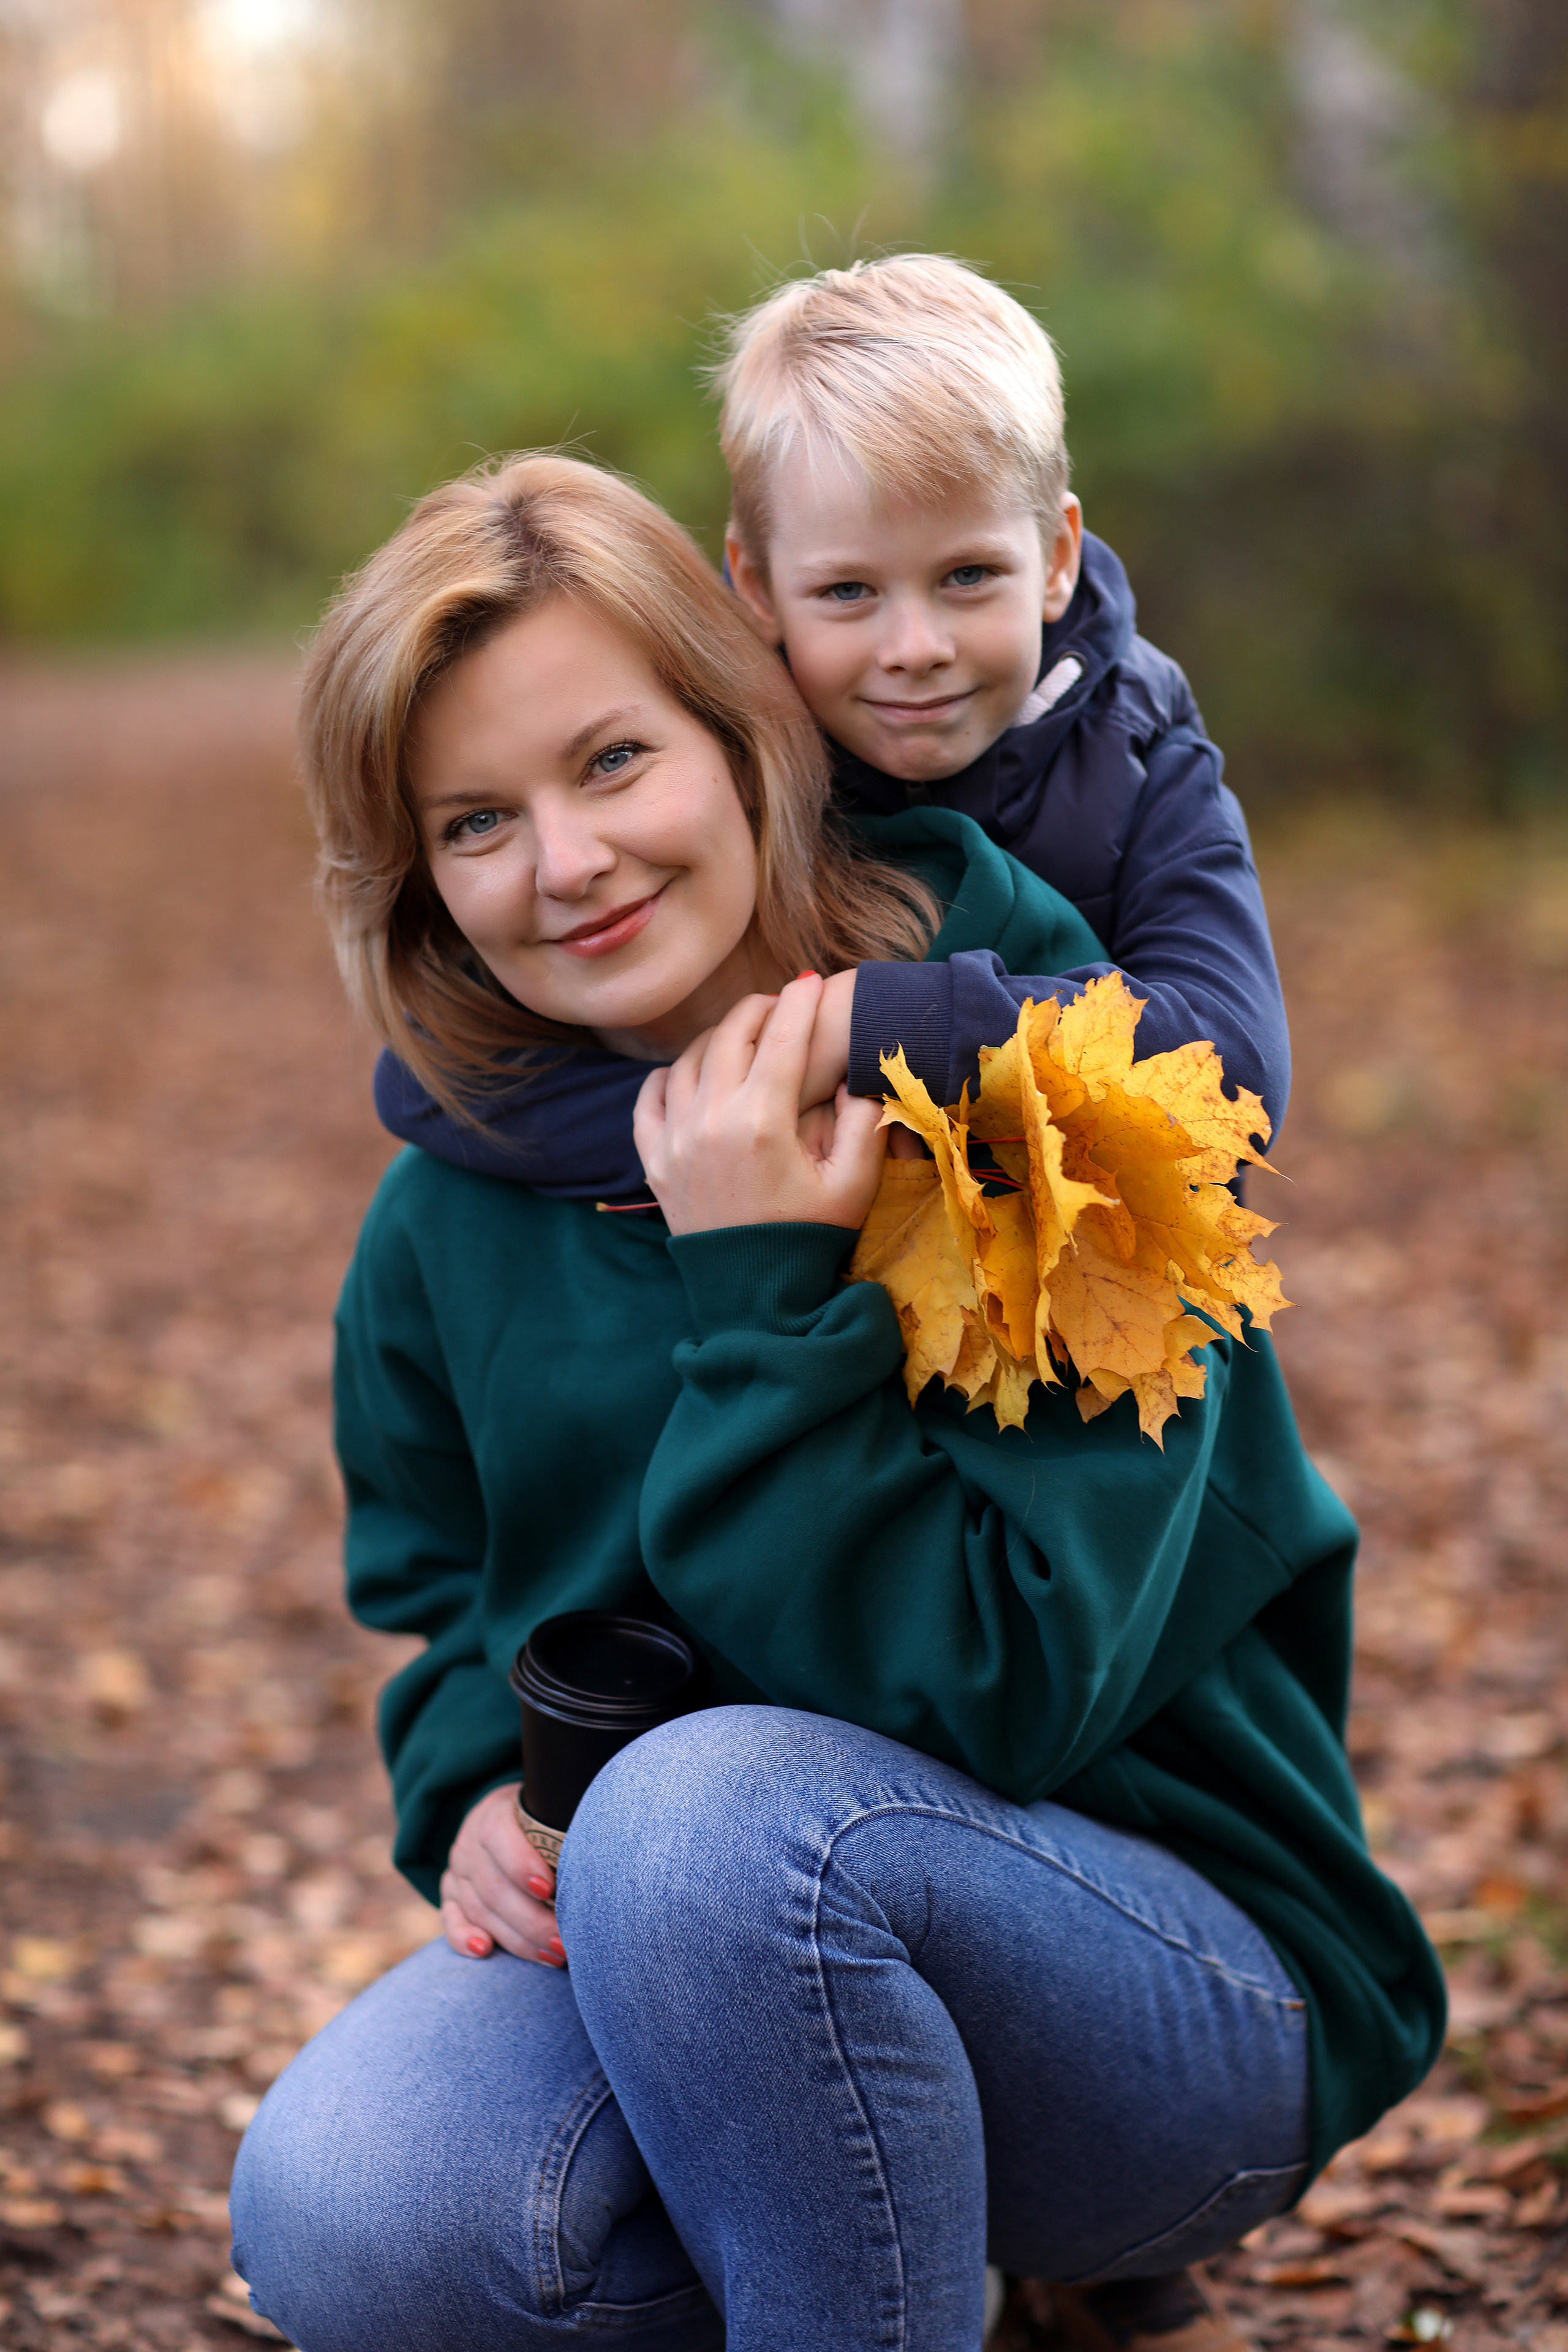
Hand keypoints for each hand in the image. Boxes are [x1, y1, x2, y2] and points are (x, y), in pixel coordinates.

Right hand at [440, 1783, 564, 1967]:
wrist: (516, 1817)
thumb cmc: (548, 1816)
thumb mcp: (553, 1809)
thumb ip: (565, 1826)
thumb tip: (600, 1850)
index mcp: (494, 1813)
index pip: (497, 1834)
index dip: (520, 1863)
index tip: (549, 1890)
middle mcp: (470, 1843)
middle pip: (493, 1887)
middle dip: (532, 1921)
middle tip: (565, 1943)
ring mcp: (458, 1871)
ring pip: (479, 1910)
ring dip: (517, 1939)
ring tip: (554, 1956)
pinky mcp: (450, 1896)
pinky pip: (451, 1920)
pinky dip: (464, 1937)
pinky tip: (485, 1950)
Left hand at [633, 973, 888, 1236]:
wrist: (755, 1300)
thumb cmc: (810, 1240)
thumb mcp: (854, 1185)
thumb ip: (863, 1123)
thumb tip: (855, 1076)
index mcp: (762, 1123)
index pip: (781, 1037)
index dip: (799, 1001)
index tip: (812, 981)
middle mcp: (711, 1121)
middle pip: (730, 1035)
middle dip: (759, 1009)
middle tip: (781, 1005)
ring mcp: (675, 1140)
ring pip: (688, 1060)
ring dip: (717, 1038)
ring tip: (742, 1035)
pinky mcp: (654, 1162)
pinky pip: (648, 1100)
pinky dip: (667, 1077)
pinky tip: (688, 1074)